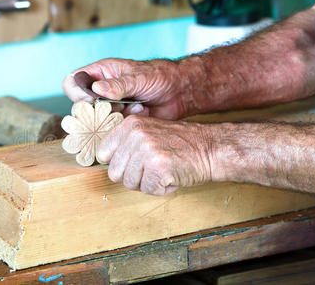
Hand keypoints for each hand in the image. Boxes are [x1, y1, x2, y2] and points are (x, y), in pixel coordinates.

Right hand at [62, 58, 191, 119]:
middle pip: (80, 106)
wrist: (179, 92)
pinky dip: (125, 123)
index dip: (77, 94)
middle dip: (96, 111)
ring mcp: (109, 106)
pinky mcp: (119, 120)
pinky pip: (111, 128)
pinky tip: (141, 112)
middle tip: (114, 109)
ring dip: (115, 117)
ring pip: (96, 120)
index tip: (92, 100)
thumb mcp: (139, 77)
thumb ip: (118, 85)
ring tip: (136, 107)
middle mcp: (100, 90)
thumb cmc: (160, 76)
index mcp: (100, 73)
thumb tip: (97, 89)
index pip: (72, 82)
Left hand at [96, 115, 213, 194]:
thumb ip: (126, 143)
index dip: (118, 164)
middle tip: (152, 169)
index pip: (103, 153)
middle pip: (114, 173)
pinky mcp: (158, 167)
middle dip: (133, 177)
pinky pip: (148, 190)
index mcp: (130, 125)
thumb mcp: (148, 132)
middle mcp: (136, 135)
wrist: (210, 148)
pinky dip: (161, 189)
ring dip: (147, 183)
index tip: (132, 164)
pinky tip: (172, 177)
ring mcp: (146, 150)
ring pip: (130, 183)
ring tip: (163, 171)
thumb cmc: (180, 145)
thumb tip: (105, 161)